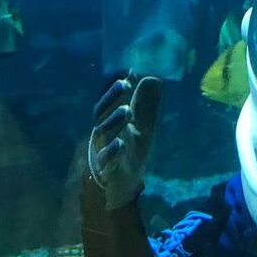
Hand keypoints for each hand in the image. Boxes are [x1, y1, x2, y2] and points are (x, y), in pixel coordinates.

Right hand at [88, 73, 160, 207]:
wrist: (124, 184)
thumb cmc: (130, 149)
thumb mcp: (143, 125)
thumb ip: (146, 104)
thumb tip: (154, 78)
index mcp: (110, 119)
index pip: (108, 99)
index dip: (114, 85)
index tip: (126, 72)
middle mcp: (104, 132)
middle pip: (103, 113)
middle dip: (112, 97)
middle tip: (124, 83)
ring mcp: (104, 150)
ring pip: (104, 134)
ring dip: (114, 121)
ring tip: (127, 111)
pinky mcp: (108, 170)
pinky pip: (107, 160)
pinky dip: (112, 151)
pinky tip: (120, 143)